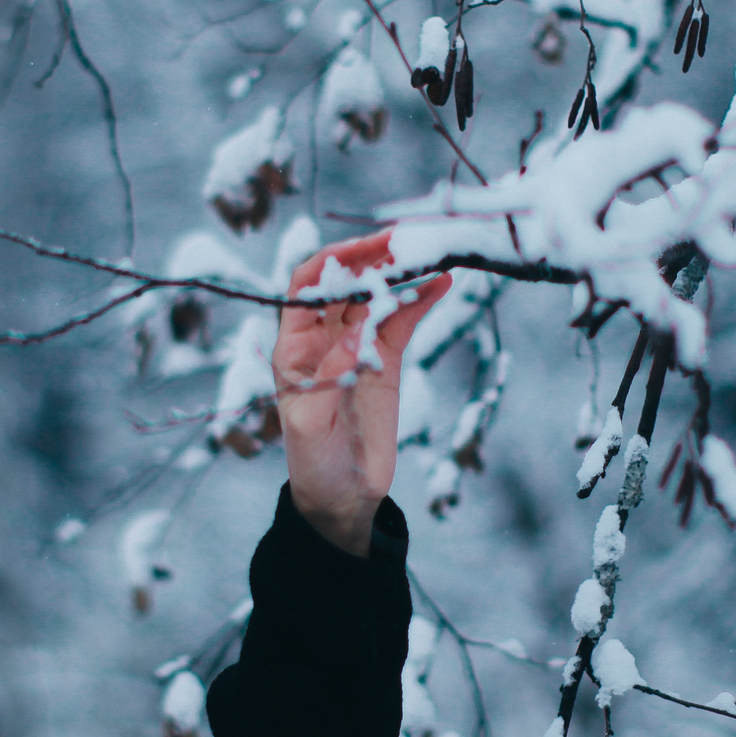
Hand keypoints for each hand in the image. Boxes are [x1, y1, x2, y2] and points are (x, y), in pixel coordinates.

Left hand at [273, 231, 450, 555]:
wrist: (342, 497)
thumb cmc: (312, 461)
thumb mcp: (311, 422)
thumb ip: (331, 375)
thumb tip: (356, 332)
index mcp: (293, 346)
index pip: (306, 286)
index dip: (331, 262)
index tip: (363, 250)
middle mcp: (323, 337)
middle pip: (346, 282)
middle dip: (372, 257)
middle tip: (405, 240)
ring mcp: (358, 345)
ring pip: (378, 295)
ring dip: (401, 272)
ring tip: (430, 251)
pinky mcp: (386, 360)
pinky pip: (403, 319)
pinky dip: (421, 298)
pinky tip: (442, 280)